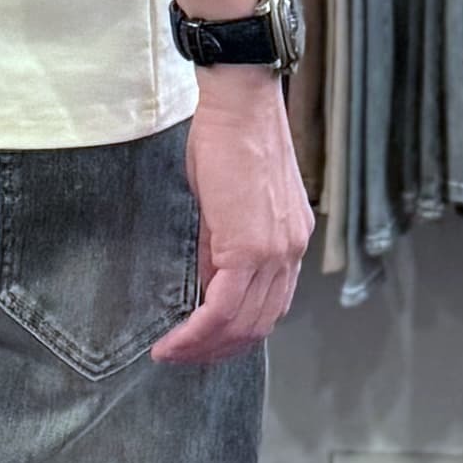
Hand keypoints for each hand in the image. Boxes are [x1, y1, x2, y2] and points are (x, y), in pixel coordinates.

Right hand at [152, 69, 315, 365]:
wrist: (240, 104)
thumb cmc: (229, 139)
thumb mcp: (229, 201)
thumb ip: (223, 244)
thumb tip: (206, 280)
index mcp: (291, 241)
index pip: (269, 306)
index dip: (237, 333)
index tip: (202, 342)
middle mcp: (291, 252)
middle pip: (259, 325)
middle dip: (218, 350)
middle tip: (182, 358)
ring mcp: (275, 252)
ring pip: (242, 324)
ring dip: (204, 347)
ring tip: (171, 355)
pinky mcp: (250, 248)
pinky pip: (222, 307)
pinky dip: (197, 331)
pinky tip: (174, 341)